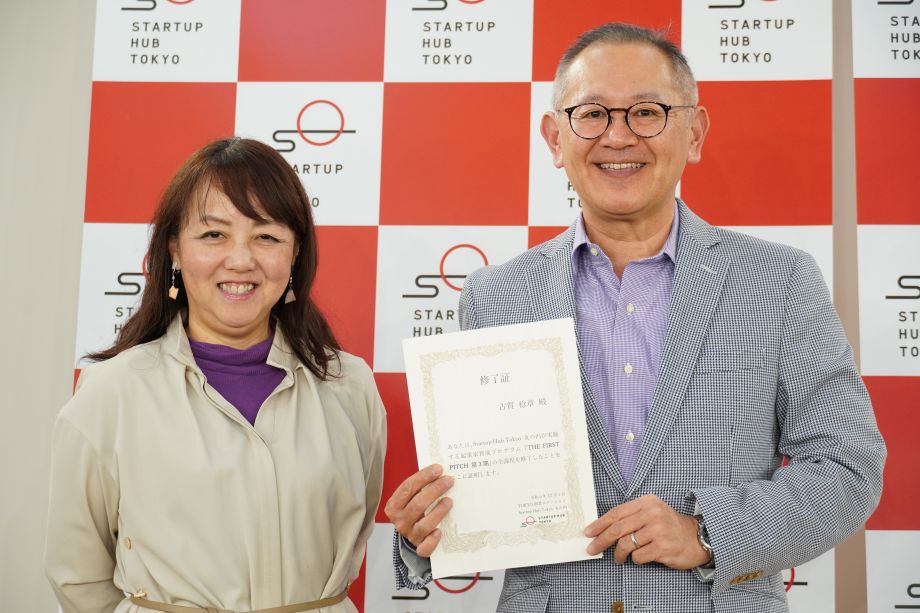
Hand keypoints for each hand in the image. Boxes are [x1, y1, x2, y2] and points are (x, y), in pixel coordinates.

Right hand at [384, 464, 453, 556]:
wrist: (411, 537)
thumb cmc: (414, 511)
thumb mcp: (411, 498)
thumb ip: (420, 487)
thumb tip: (439, 472)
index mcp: (394, 505)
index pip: (408, 488)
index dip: (423, 477)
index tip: (438, 469)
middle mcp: (400, 520)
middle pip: (418, 504)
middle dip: (435, 490)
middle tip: (448, 481)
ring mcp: (410, 535)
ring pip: (424, 524)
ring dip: (438, 511)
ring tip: (449, 501)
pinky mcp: (419, 548)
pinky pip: (425, 547)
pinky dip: (432, 540)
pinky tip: (439, 531)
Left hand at [584, 494, 710, 568]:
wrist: (696, 538)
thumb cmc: (668, 526)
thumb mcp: (651, 513)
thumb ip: (630, 517)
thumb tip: (602, 529)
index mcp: (647, 502)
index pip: (617, 513)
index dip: (600, 524)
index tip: (588, 532)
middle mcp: (653, 514)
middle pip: (618, 528)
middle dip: (601, 540)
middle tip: (592, 549)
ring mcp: (658, 531)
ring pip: (626, 544)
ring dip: (619, 554)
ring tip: (619, 558)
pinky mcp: (663, 548)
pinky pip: (638, 556)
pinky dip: (635, 560)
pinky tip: (640, 558)